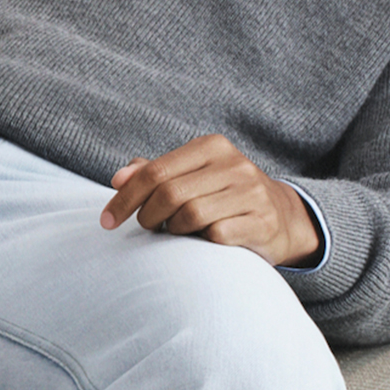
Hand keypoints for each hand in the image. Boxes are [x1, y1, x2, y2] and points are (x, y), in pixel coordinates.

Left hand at [99, 134, 322, 266]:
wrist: (283, 217)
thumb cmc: (221, 195)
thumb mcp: (191, 175)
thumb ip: (153, 173)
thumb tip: (118, 178)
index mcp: (211, 147)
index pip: (155, 171)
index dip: (125, 197)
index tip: (107, 221)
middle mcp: (235, 165)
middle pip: (169, 194)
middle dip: (146, 216)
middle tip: (145, 227)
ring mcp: (252, 193)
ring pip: (191, 216)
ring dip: (174, 230)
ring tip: (176, 230)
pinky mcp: (263, 223)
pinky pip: (217, 236)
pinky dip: (201, 242)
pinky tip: (203, 241)